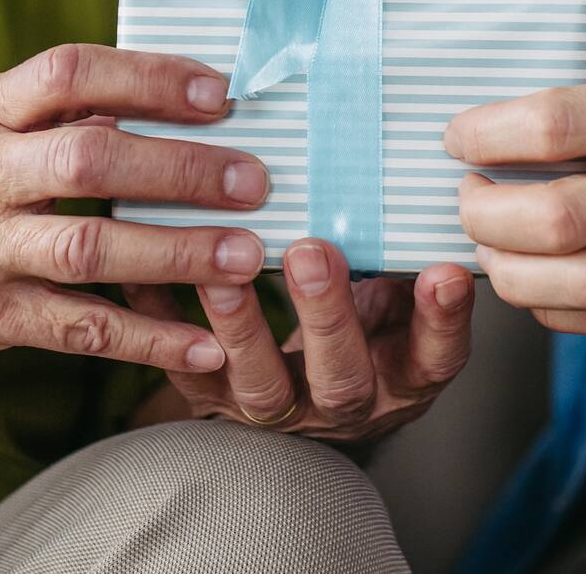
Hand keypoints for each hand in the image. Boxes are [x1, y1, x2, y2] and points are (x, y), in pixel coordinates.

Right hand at [0, 45, 271, 372]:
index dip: (144, 77)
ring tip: (245, 254)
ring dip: (174, 254)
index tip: (217, 92)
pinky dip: (147, 340)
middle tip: (252, 178)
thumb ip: (65, 114)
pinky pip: (79, 330)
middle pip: (87, 162)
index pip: (67, 74)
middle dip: (178, 169)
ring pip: (88, 250)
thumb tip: (180, 99)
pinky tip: (205, 346)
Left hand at [126, 242, 472, 442]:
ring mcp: (276, 407)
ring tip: (225, 275)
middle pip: (342, 378)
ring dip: (242, 327)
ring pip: (260, 386)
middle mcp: (343, 402)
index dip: (441, 321)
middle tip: (314, 253)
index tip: (439, 272)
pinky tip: (144, 276)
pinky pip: (184, 366)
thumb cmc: (358, 320)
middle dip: (327, 316)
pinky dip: (161, 319)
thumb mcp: (391, 297)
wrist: (301, 390)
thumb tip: (402, 177)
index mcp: (400, 374)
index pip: (434, 358)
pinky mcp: (212, 397)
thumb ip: (395, 257)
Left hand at [446, 0, 585, 335]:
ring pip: (582, 283)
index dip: (486, 134)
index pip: (560, 125)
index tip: (455, 133)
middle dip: (484, 211)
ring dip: (508, 268)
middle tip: (462, 188)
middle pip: (560, 219)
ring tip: (484, 235)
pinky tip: (529, 274)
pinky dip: (553, 306)